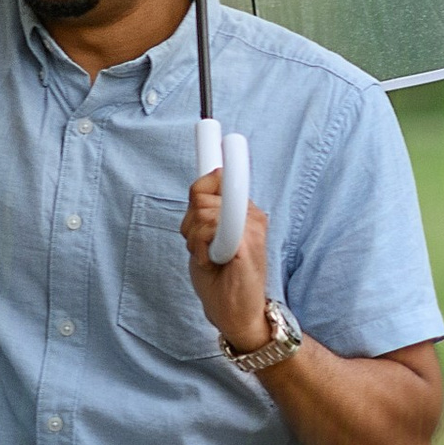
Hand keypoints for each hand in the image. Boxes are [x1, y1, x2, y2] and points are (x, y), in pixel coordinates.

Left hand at [181, 166, 272, 354]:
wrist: (238, 316)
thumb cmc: (220, 280)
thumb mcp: (204, 243)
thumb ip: (202, 217)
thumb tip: (199, 190)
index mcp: (243, 211)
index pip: (223, 177)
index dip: (216, 157)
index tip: (211, 128)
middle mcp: (252, 214)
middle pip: (203, 191)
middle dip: (189, 219)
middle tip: (197, 247)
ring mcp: (253, 228)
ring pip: (204, 210)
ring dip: (194, 237)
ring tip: (206, 259)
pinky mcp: (248, 244)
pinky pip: (215, 226)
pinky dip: (202, 244)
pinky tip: (210, 259)